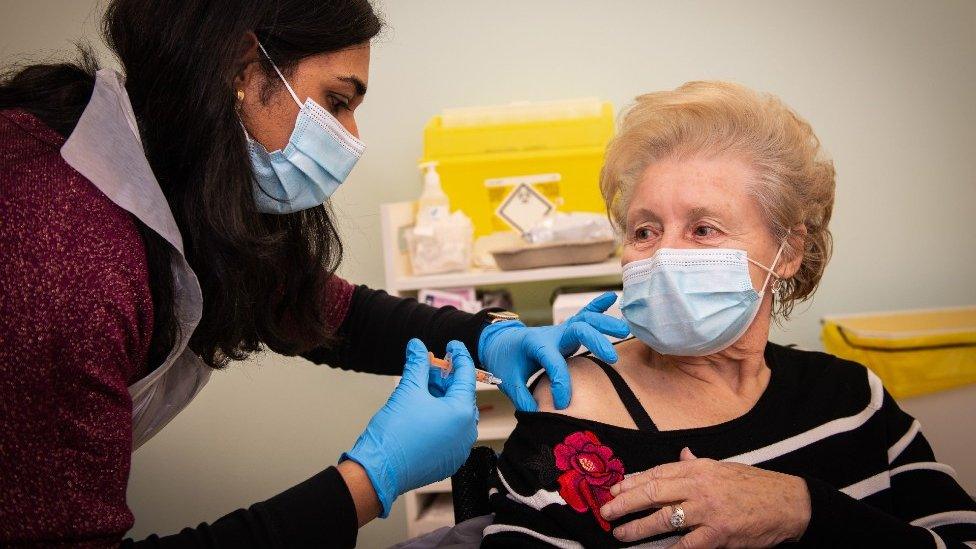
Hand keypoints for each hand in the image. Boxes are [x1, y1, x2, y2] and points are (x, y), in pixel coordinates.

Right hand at [342, 339, 477, 516]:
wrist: (379, 470)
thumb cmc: (394, 434)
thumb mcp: (408, 390)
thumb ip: (417, 364)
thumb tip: (417, 346)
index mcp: (462, 413)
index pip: (466, 376)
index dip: (459, 356)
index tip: (453, 346)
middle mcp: (467, 432)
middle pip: (460, 395)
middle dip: (445, 378)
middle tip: (428, 366)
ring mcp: (459, 449)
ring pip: (454, 414)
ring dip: (440, 397)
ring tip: (420, 387)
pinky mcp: (448, 460)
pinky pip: (448, 431)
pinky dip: (438, 417)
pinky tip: (421, 409)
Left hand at [478, 292, 629, 411]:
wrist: (501, 342)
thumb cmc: (505, 360)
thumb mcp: (508, 380)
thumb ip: (522, 397)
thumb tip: (535, 413)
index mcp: (535, 345)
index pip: (553, 362)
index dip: (560, 383)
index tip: (562, 403)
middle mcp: (551, 334)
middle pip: (577, 330)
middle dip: (596, 341)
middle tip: (612, 357)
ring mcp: (560, 329)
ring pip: (585, 319)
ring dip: (604, 323)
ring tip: (624, 330)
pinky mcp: (566, 329)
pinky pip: (584, 314)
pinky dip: (597, 305)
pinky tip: (612, 296)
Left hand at [600, 448, 811, 547]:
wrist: (788, 503)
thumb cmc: (755, 486)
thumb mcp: (723, 468)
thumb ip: (698, 464)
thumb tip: (682, 455)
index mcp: (699, 469)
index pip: (657, 473)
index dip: (632, 482)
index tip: (613, 488)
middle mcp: (699, 486)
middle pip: (653, 493)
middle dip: (625, 502)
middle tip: (606, 510)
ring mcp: (707, 510)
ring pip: (664, 518)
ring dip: (638, 527)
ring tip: (621, 533)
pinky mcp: (718, 533)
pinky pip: (687, 543)